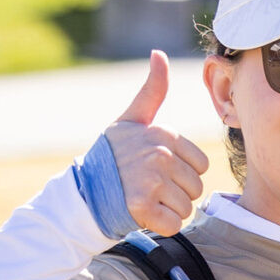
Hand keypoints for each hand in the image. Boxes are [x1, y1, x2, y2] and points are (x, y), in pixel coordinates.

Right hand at [103, 51, 208, 236]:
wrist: (79, 193)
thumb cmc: (111, 156)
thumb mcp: (131, 120)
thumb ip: (152, 90)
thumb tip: (159, 53)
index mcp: (164, 134)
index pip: (200, 165)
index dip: (181, 173)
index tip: (155, 170)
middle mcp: (160, 154)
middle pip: (196, 187)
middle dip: (175, 193)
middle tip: (147, 187)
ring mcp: (151, 180)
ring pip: (187, 206)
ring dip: (168, 210)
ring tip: (143, 199)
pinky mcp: (142, 207)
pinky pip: (174, 223)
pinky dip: (161, 225)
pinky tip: (141, 215)